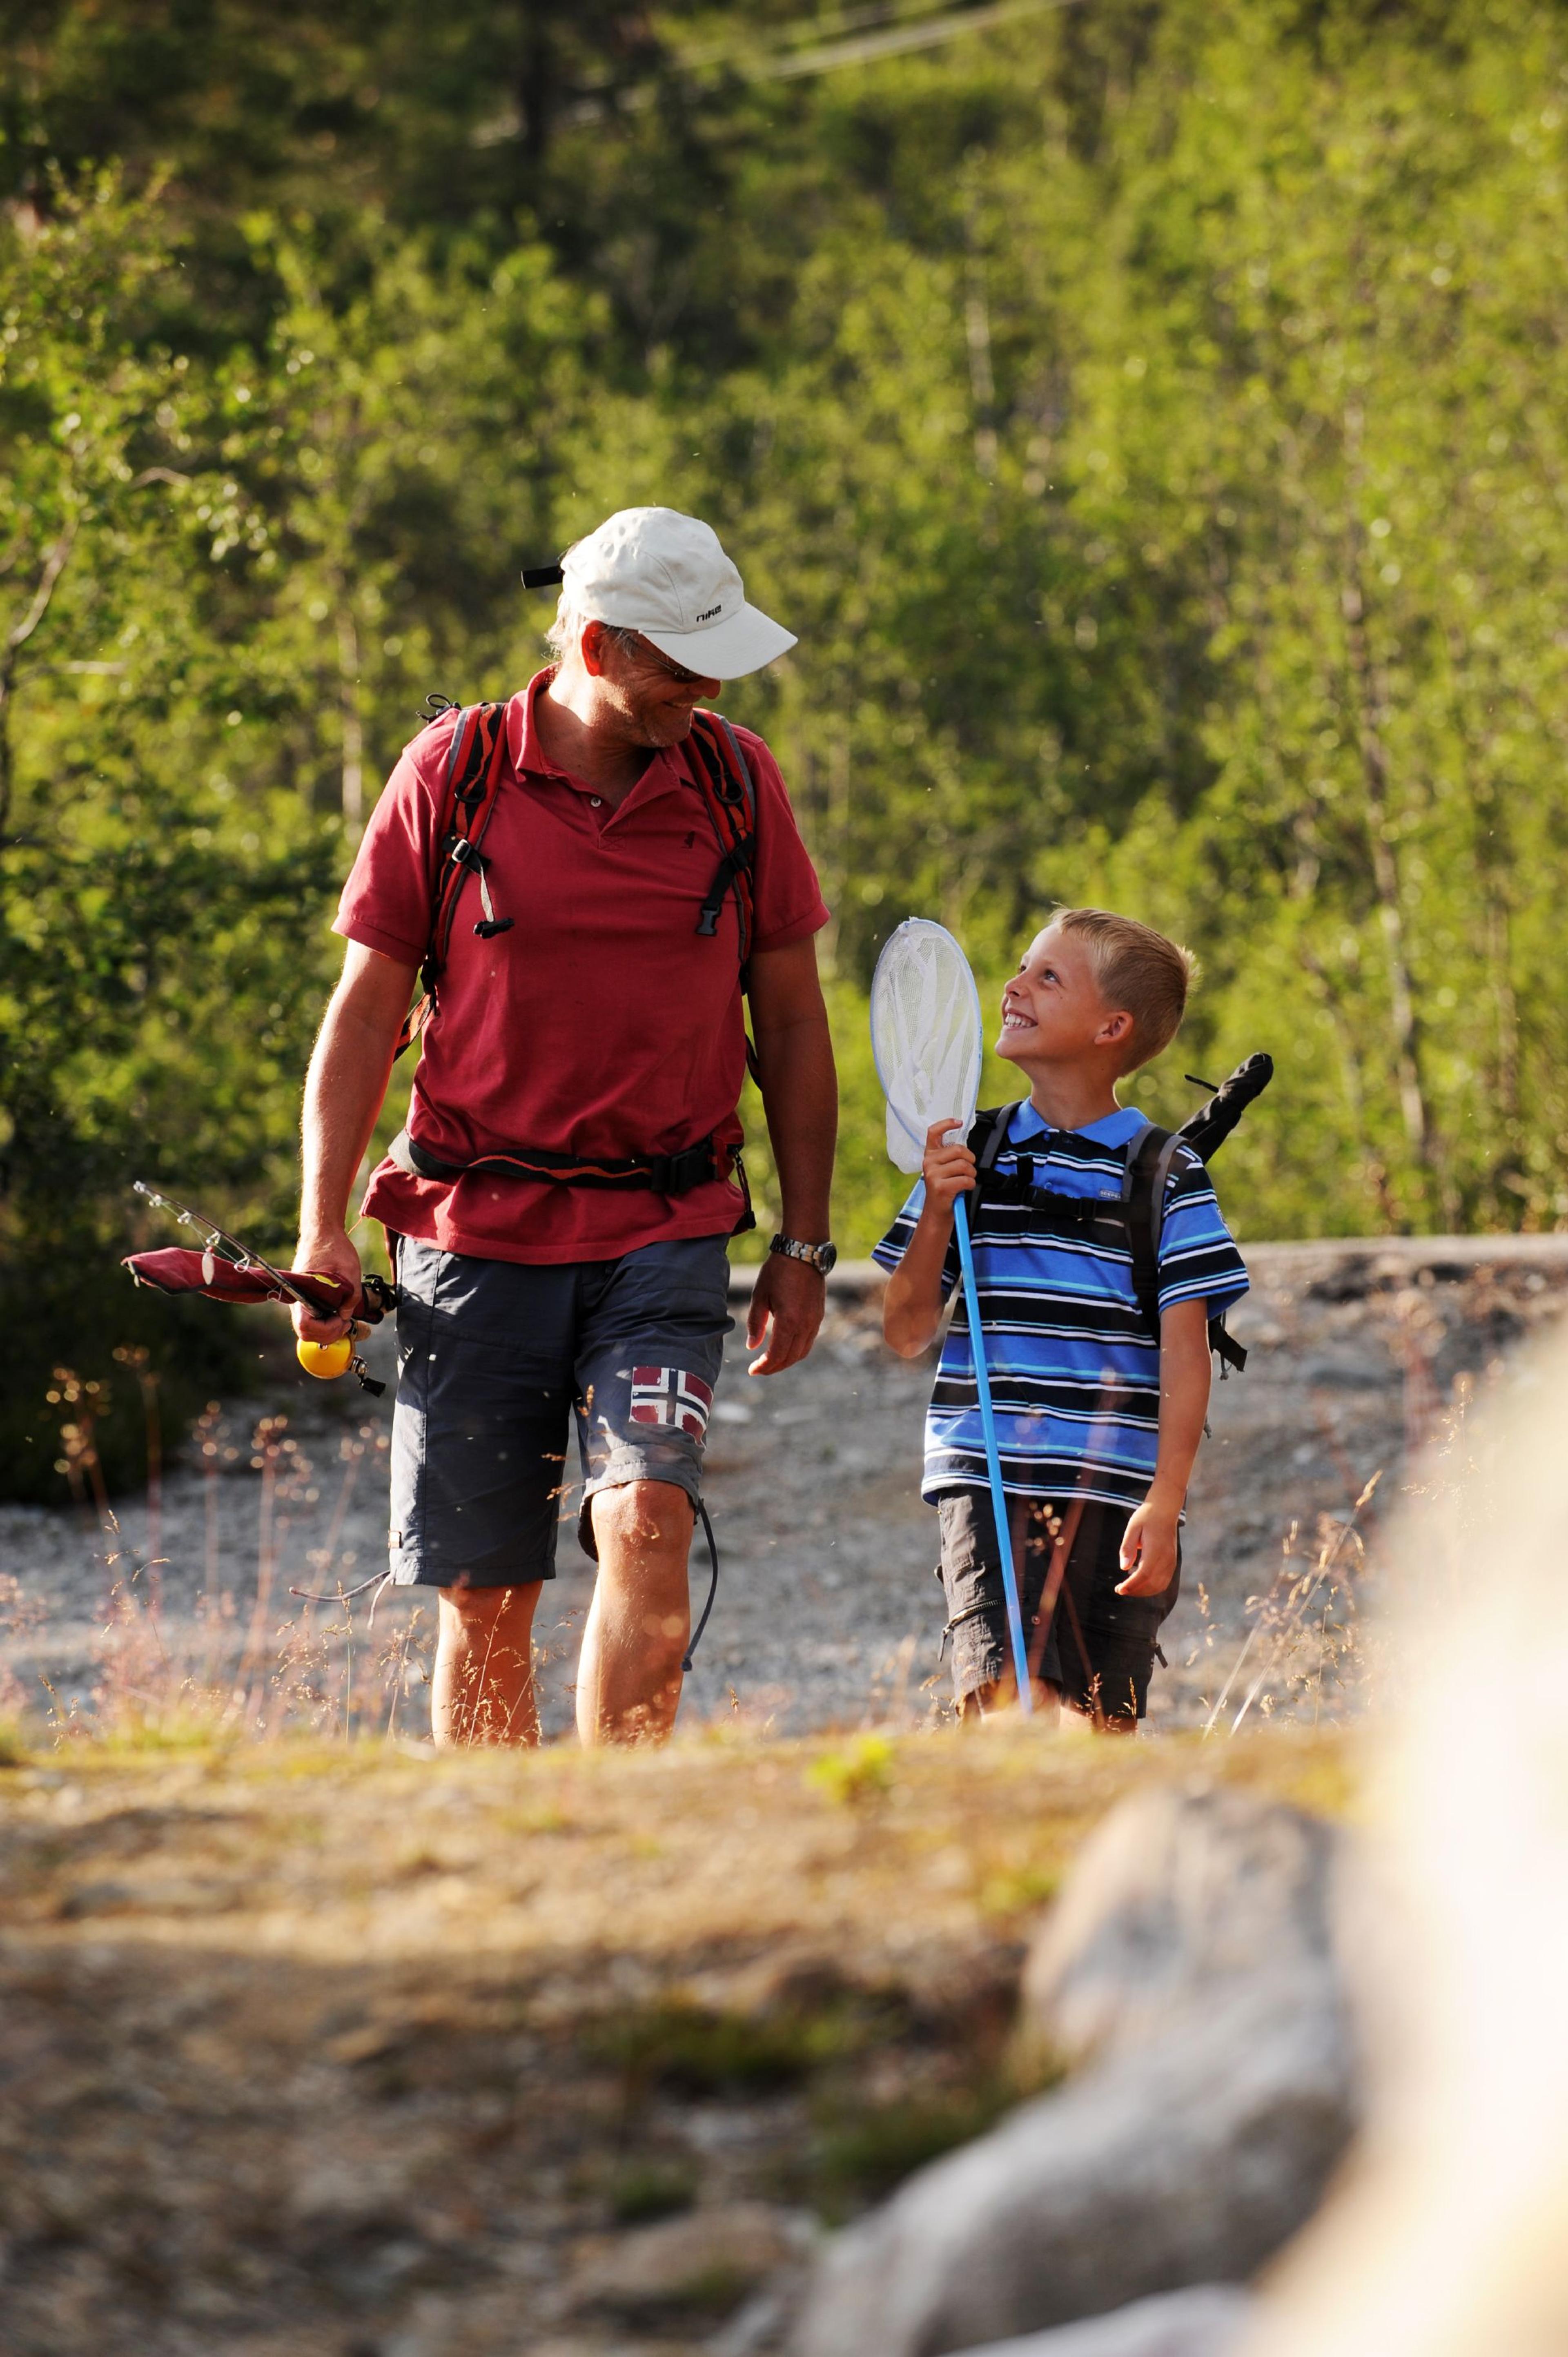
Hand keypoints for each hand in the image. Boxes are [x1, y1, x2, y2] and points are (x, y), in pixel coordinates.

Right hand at [291, 1226, 361, 1343]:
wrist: (322, 1232)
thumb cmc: (334, 1247)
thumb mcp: (350, 1270)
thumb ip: (351, 1296)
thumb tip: (346, 1316)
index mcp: (302, 1292)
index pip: (306, 1326)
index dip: (326, 1329)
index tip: (342, 1319)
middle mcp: (296, 1299)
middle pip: (306, 1333)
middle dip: (329, 1333)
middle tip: (346, 1323)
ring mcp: (299, 1300)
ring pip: (309, 1329)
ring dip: (327, 1330)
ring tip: (344, 1319)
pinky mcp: (304, 1299)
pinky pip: (312, 1319)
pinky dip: (325, 1323)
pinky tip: (338, 1315)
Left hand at [746, 1251, 825, 1375]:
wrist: (803, 1252)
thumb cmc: (778, 1271)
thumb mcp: (760, 1296)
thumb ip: (755, 1323)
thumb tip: (751, 1347)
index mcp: (789, 1321)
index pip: (777, 1355)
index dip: (764, 1366)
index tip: (752, 1371)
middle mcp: (805, 1324)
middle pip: (791, 1358)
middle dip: (774, 1367)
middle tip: (759, 1369)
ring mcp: (815, 1321)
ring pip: (802, 1352)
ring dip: (786, 1360)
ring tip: (770, 1362)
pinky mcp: (819, 1315)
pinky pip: (809, 1341)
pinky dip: (796, 1350)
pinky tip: (784, 1347)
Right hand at [920, 1118, 976, 1217]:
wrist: (937, 1214)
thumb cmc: (945, 1189)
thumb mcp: (944, 1169)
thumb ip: (950, 1156)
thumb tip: (964, 1145)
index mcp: (930, 1155)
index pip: (933, 1132)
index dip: (946, 1124)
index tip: (958, 1122)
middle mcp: (928, 1162)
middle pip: (958, 1149)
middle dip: (970, 1160)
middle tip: (968, 1169)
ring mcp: (932, 1174)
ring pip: (964, 1165)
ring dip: (971, 1174)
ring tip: (966, 1181)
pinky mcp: (940, 1187)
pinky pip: (965, 1179)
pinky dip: (970, 1184)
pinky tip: (964, 1189)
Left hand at [1116, 1497, 1179, 1596]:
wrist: (1165, 1509)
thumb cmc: (1146, 1517)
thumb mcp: (1132, 1528)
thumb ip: (1127, 1547)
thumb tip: (1123, 1568)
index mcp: (1156, 1550)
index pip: (1144, 1574)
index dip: (1131, 1585)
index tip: (1119, 1589)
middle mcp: (1166, 1558)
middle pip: (1152, 1584)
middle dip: (1135, 1590)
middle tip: (1120, 1589)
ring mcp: (1171, 1562)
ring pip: (1159, 1586)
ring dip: (1143, 1591)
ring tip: (1128, 1586)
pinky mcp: (1172, 1563)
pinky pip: (1164, 1581)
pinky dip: (1152, 1587)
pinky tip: (1139, 1580)